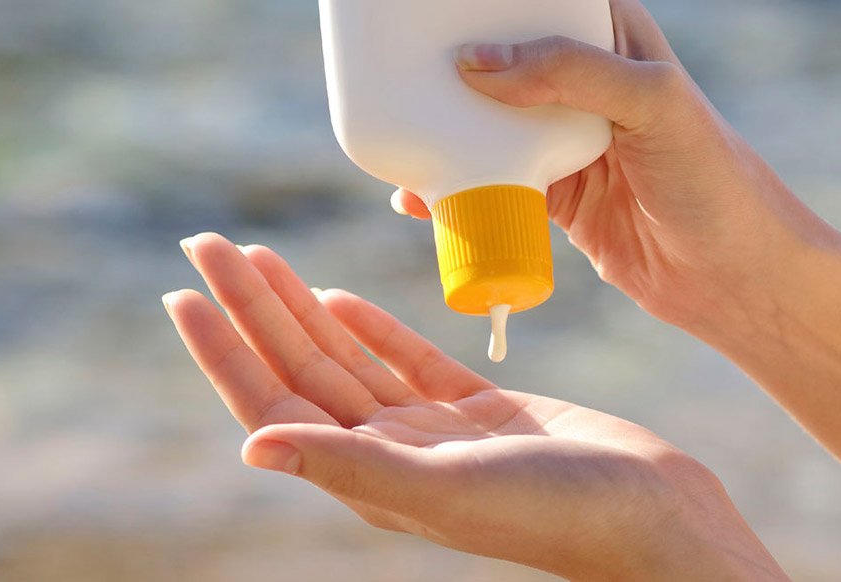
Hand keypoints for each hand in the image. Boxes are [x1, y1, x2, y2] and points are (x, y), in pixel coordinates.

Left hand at [163, 233, 787, 580]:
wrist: (655, 512)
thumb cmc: (562, 512)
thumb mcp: (451, 489)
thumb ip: (354, 466)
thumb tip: (250, 449)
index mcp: (370, 478)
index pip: (273, 402)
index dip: (226, 349)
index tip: (185, 291)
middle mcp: (388, 456)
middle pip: (300, 368)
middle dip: (252, 306)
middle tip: (209, 243)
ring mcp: (429, 433)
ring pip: (345, 358)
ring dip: (299, 306)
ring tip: (258, 256)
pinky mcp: (473, 412)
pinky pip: (402, 362)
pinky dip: (368, 327)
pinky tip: (337, 297)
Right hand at [393, 0, 825, 330]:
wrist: (733, 278)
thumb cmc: (715, 180)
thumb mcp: (653, 102)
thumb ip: (572, 72)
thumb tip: (476, 63)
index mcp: (616, 41)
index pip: (551, 3)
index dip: (499, 1)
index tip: (442, 5)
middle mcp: (587, 86)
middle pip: (508, 60)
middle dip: (458, 63)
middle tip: (405, 65)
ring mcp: (567, 143)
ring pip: (493, 125)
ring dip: (449, 130)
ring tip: (403, 132)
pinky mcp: (554, 197)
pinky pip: (492, 183)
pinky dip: (457, 190)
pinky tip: (422, 199)